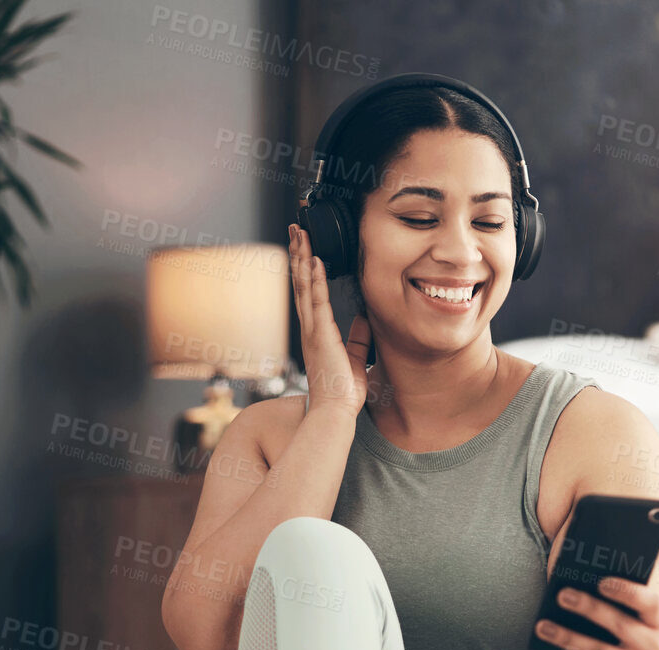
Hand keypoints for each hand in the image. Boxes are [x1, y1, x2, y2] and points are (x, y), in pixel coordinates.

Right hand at [289, 222, 368, 411]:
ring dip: (303, 257)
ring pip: (304, 285)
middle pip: (301, 281)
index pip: (309, 292)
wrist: (334, 413)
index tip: (306, 246)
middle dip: (299, 253)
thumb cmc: (341, 393)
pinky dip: (316, 280)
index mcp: (316, 333)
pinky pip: (317, 301)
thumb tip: (362, 320)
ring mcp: (312, 330)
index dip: (306, 268)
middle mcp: (309, 328)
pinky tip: (316, 261)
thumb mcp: (355, 359)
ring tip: (301, 233)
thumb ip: (357, 338)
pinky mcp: (321, 336)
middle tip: (296, 227)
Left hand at [537, 578, 658, 649]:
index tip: (601, 582)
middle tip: (563, 595)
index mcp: (658, 622)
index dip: (628, 592)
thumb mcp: (631, 618)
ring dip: (568, 638)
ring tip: (542, 626)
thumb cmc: (625, 636)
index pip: (650, 603)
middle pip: (620, 625)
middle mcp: (652, 647)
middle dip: (590, 608)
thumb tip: (577, 574)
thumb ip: (614, 596)